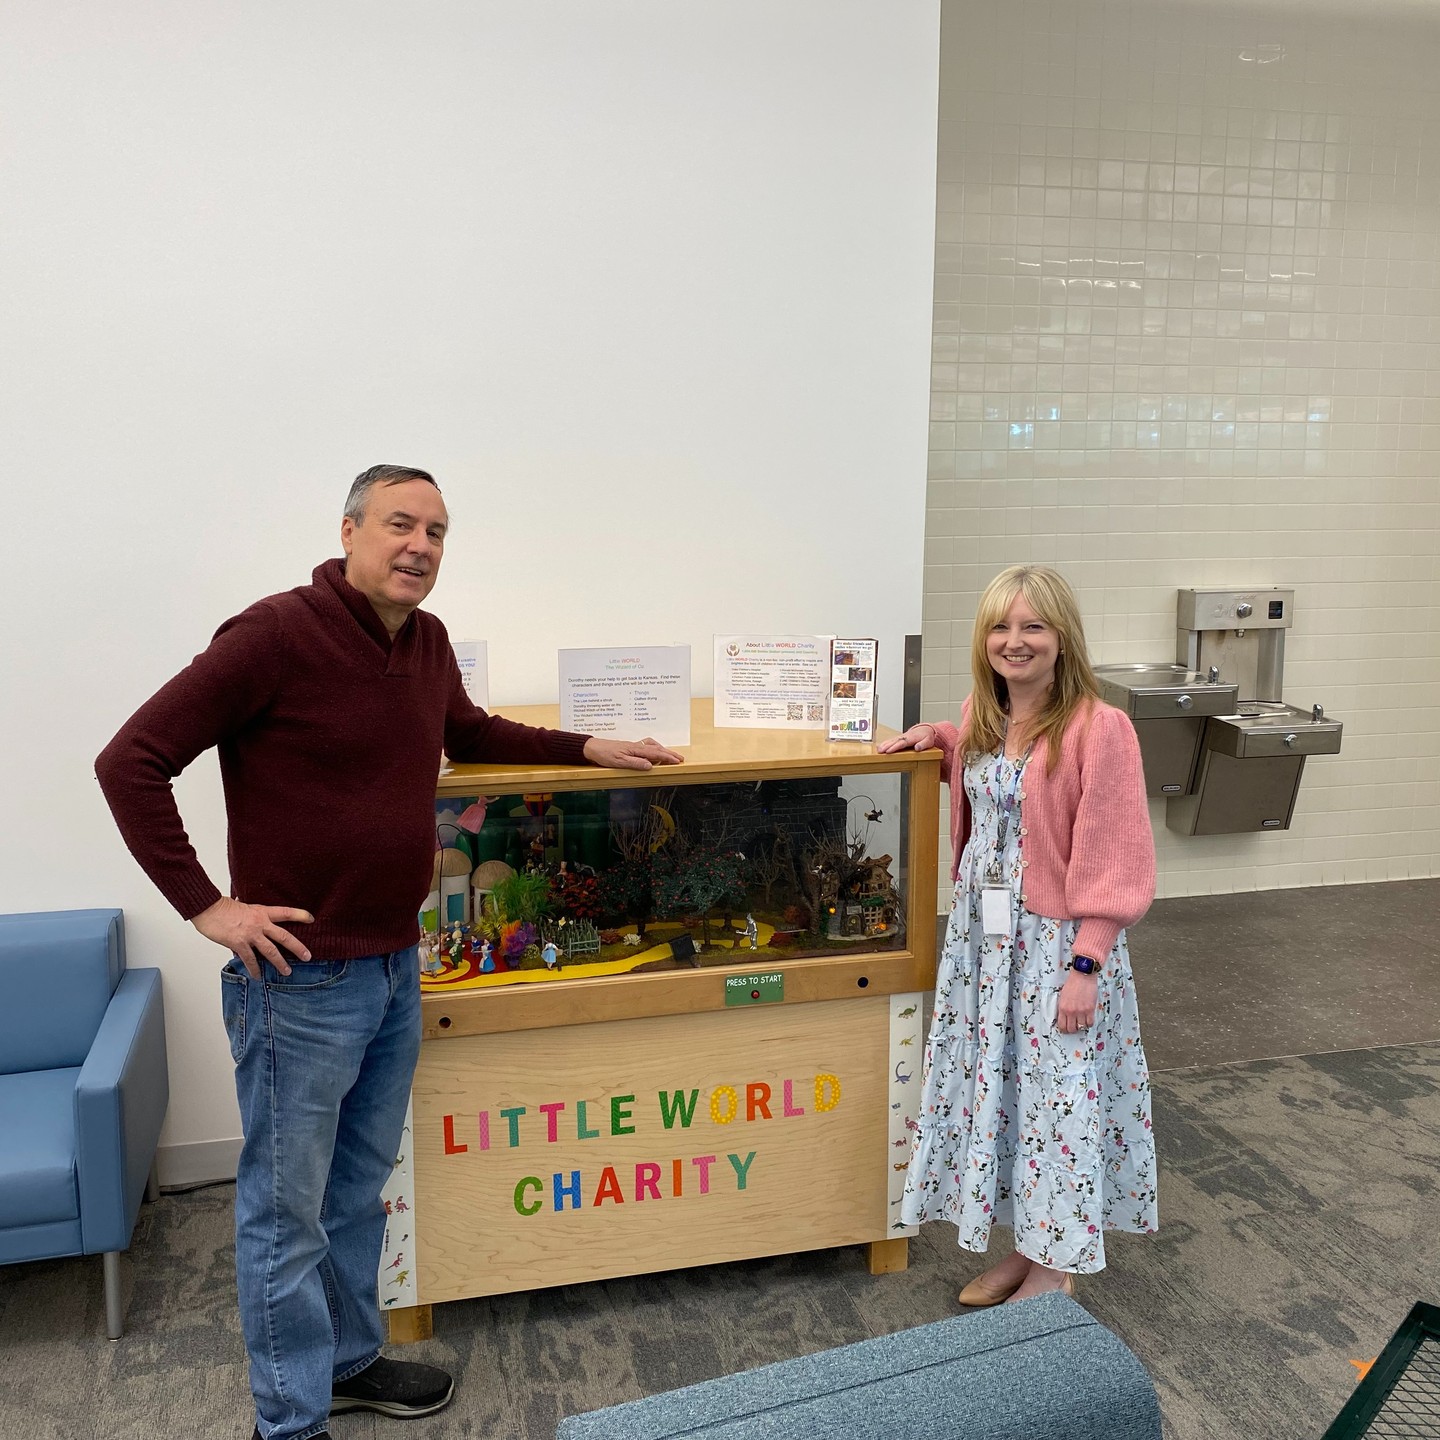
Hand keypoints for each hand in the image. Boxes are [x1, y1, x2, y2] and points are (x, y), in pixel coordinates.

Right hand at [191, 896, 313, 979]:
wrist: (208, 908)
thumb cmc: (222, 906)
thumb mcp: (242, 905)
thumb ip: (250, 913)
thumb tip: (250, 911)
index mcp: (262, 912)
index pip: (286, 912)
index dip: (300, 915)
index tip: (311, 919)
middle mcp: (260, 923)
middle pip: (284, 936)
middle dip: (297, 947)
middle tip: (307, 956)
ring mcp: (250, 935)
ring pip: (270, 951)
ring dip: (280, 963)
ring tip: (287, 972)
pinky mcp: (239, 944)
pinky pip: (250, 959)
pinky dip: (254, 969)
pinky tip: (257, 976)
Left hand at [583, 736, 683, 770]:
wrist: (592, 748)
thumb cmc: (604, 754)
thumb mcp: (619, 762)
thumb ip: (635, 763)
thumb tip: (650, 765)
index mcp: (635, 749)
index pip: (655, 753)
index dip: (667, 757)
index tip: (677, 760)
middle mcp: (636, 746)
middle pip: (657, 748)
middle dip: (669, 753)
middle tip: (680, 758)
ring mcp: (633, 746)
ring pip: (652, 745)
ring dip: (662, 750)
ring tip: (670, 756)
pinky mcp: (629, 748)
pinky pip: (646, 746)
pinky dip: (653, 749)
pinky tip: (653, 753)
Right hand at [876, 723, 935, 754]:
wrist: (925, 729)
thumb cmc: (927, 736)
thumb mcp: (928, 741)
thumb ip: (923, 744)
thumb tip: (917, 748)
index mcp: (912, 738)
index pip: (902, 743)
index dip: (895, 747)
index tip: (888, 751)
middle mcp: (905, 736)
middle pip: (894, 741)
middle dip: (887, 746)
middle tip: (880, 751)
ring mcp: (902, 737)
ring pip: (892, 740)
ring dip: (884, 744)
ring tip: (879, 750)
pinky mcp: (900, 738)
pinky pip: (891, 740)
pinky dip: (885, 743)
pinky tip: (880, 746)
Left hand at [1056, 970, 1097, 1033]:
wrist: (1082, 975)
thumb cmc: (1073, 983)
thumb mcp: (1063, 996)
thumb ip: (1064, 1007)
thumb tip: (1065, 1017)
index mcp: (1062, 1008)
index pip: (1062, 1025)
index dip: (1064, 1029)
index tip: (1066, 1029)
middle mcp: (1071, 1011)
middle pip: (1071, 1029)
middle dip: (1073, 1030)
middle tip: (1075, 1027)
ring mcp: (1081, 1011)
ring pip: (1081, 1027)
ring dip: (1081, 1026)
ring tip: (1082, 1022)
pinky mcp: (1090, 1009)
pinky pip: (1090, 1023)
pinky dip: (1089, 1023)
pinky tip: (1088, 1020)